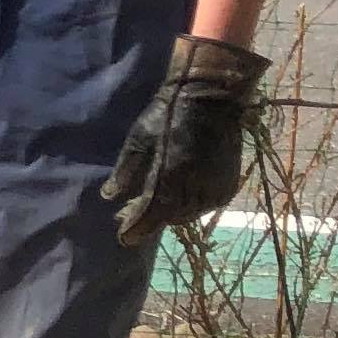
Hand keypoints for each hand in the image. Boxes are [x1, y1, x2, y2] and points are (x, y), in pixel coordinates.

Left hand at [103, 35, 269, 247]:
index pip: (151, 216)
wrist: (212, 99)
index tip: (123, 237)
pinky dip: (188, 206)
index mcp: (170, 176)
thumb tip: (109, 196)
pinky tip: (176, 197)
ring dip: (168, 213)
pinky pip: (204, 207)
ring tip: (149, 204)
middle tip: (128, 214)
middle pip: (168, 217)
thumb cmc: (168, 114)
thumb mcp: (138, 138)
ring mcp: (215, 189)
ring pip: (187, 215)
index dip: (136, 229)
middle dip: (148, 218)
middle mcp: (195, 189)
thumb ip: (125, 170)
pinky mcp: (228, 187)